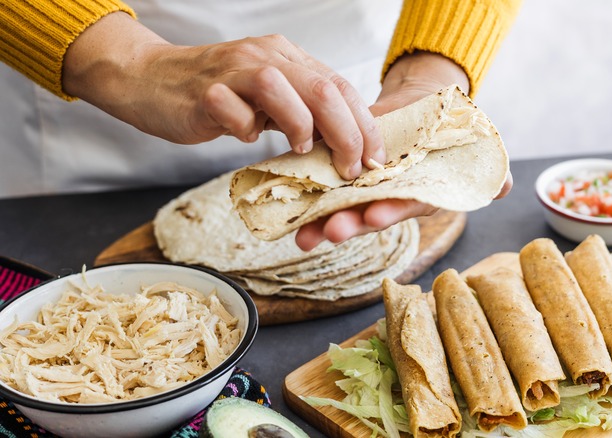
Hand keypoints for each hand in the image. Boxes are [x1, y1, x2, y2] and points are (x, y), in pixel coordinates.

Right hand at [62, 12, 381, 179]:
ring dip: (300, 127)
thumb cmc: (216, 94)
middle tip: (353, 167)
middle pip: (322, 88)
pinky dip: (244, 129)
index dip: (364, 124)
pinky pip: (232, 111)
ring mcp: (233, 71)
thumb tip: (342, 144)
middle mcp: (265, 57)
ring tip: (300, 149)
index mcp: (287, 58)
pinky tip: (242, 136)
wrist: (151, 79)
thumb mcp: (268, 98)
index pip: (339, 86)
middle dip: (347, 133)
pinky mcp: (204, 92)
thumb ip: (301, 112)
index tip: (376, 158)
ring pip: (281, 90)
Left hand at [295, 52, 512, 250]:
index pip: (403, 206)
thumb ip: (491, 171)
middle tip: (326, 231)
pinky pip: (323, 176)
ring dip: (320, 219)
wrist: (422, 104)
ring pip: (340, 204)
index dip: (388, 212)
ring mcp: (363, 184)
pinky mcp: (343, 165)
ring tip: (302, 232)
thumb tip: (507, 187)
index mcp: (417, 195)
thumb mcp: (476, 147)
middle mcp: (388, 195)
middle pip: (364, 213)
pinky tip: (288, 191)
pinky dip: (306, 185)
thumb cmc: (452, 130)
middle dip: (345, 224)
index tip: (372, 216)